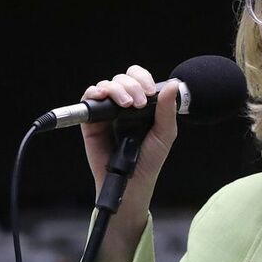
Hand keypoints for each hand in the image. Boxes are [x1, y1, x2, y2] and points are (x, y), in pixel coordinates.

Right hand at [80, 65, 177, 196]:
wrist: (131, 182)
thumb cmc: (149, 161)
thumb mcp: (164, 134)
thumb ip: (167, 109)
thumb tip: (173, 84)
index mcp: (142, 105)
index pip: (139, 79)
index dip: (142, 79)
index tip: (149, 92)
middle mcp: (123, 106)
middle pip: (122, 79)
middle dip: (131, 86)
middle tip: (138, 104)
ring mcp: (107, 112)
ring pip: (106, 85)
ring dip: (116, 89)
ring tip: (125, 105)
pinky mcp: (92, 121)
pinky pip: (88, 99)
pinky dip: (94, 93)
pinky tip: (101, 97)